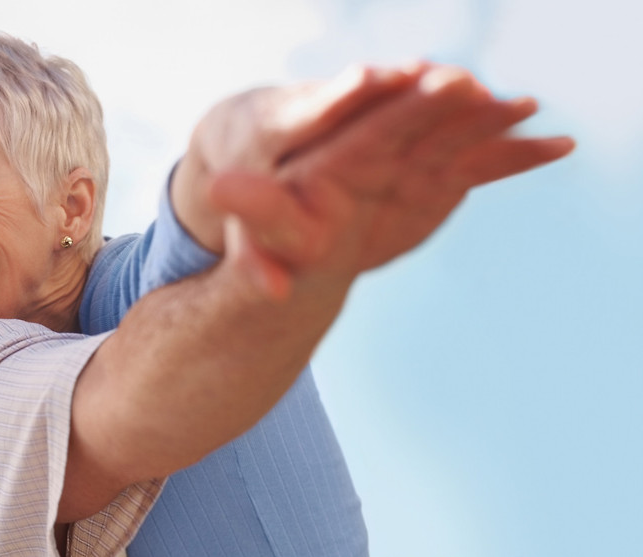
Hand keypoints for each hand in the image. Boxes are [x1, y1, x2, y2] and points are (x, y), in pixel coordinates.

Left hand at [187, 63, 574, 298]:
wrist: (288, 203)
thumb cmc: (259, 214)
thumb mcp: (255, 234)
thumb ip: (257, 246)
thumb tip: (261, 279)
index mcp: (296, 130)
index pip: (322, 107)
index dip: (347, 93)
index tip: (371, 76)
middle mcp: (353, 125)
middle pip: (392, 103)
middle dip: (423, 92)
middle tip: (459, 83)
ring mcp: (398, 140)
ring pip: (440, 120)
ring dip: (476, 113)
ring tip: (521, 107)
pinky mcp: (431, 165)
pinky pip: (474, 156)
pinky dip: (510, 149)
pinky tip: (557, 144)